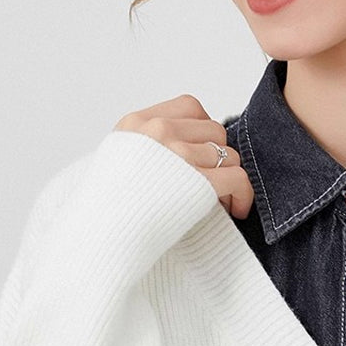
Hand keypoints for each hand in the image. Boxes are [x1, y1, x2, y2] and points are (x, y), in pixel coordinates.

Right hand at [113, 94, 253, 219]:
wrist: (102, 239)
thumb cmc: (110, 208)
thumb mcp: (120, 159)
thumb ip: (150, 143)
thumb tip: (194, 141)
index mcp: (137, 123)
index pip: (190, 106)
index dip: (202, 130)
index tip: (199, 154)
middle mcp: (157, 132)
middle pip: (214, 130)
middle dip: (217, 156)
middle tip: (214, 181)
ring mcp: (177, 155)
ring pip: (229, 155)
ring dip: (230, 178)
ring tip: (222, 200)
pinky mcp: (199, 182)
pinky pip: (238, 178)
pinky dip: (243, 195)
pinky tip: (236, 209)